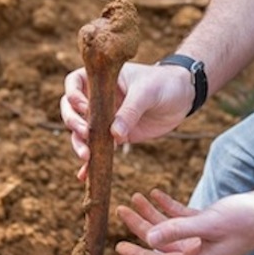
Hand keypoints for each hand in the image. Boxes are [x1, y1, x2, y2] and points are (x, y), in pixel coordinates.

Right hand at [60, 62, 194, 178]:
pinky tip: (84, 175)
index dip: (73, 95)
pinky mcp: (115, 135)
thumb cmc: (163, 84)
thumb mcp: (147, 92)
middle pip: (71, 109)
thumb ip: (130, 112)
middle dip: (73, 122)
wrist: (182, 97)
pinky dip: (91, 162)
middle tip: (84, 133)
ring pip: (81, 132)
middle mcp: (97, 98)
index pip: (73, 83)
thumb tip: (115, 135)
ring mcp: (104, 118)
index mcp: (101, 79)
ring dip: (79, 144)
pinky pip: (98, 148)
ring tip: (86, 157)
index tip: (85, 107)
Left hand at [114, 189, 253, 254]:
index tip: (117, 247)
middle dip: (140, 226)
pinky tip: (156, 194)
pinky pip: (182, 219)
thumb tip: (149, 239)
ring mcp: (204, 239)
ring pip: (170, 228)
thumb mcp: (208, 224)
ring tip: (136, 196)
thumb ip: (178, 229)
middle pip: (161, 242)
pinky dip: (169, 207)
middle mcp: (199, 253)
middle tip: (121, 209)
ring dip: (153, 213)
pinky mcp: (210, 225)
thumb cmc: (246, 220)